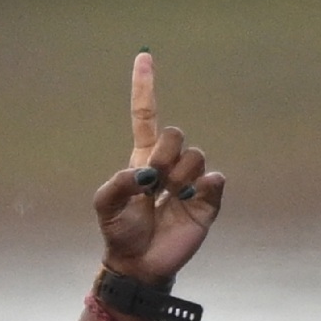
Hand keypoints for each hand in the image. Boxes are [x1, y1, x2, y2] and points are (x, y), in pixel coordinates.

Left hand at [93, 52, 223, 283]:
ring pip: (196, 156)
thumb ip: (116, 184)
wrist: (138, 264)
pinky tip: (190, 199)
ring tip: (166, 199)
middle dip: (164, 153)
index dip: (145, 87)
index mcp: (143, 160)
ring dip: (179, 175)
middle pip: (175, 134)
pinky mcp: (208, 201)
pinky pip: (215, 180)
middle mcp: (169, 166)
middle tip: (152, 183)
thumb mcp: (105, 207)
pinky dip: (205, 187)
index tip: (144, 56)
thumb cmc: (120, 233)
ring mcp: (190, 182)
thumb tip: (144, 173)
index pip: (146, 116)